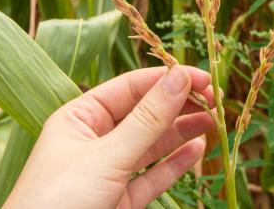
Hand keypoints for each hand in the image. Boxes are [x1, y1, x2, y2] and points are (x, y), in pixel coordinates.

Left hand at [5, 66, 214, 208]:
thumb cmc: (57, 201)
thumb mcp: (106, 156)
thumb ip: (147, 120)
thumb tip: (179, 78)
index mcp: (79, 118)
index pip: (130, 88)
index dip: (166, 79)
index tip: (201, 77)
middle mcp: (94, 140)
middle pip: (144, 114)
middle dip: (178, 105)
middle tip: (215, 99)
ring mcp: (107, 171)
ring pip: (152, 145)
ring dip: (182, 132)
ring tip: (214, 121)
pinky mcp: (119, 200)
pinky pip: (153, 176)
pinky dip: (175, 163)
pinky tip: (198, 150)